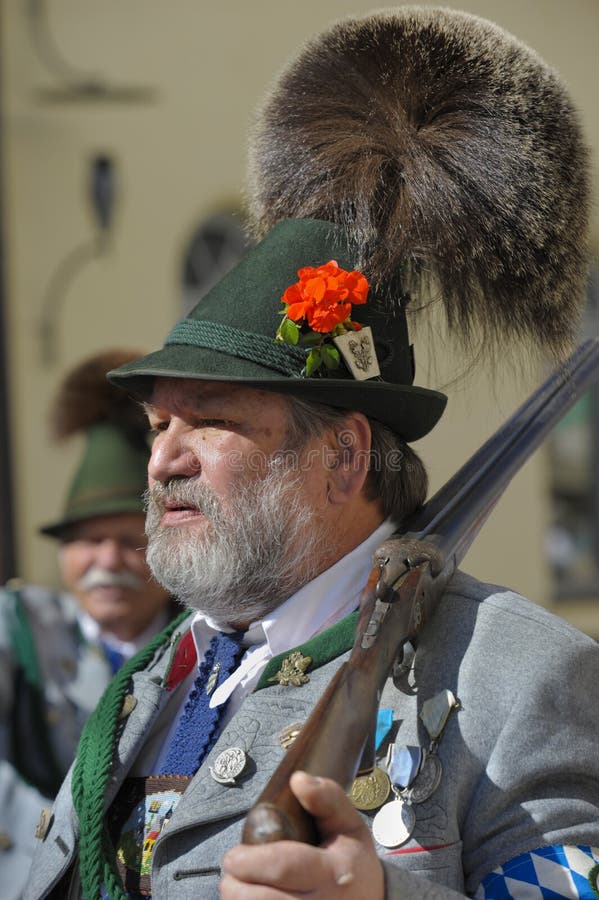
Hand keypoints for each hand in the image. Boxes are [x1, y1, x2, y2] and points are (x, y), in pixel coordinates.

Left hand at [221, 771, 384, 897]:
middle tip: (230, 875)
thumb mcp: (350, 825)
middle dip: (236, 889)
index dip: (252, 862)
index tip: (233, 856)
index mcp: (334, 873)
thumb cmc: (354, 862)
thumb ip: (327, 798)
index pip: (285, 866)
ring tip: (238, 890)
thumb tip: (298, 779)